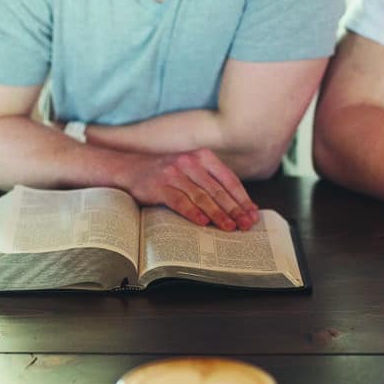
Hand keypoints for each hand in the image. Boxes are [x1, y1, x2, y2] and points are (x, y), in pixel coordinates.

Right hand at [121, 148, 259, 230]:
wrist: (130, 168)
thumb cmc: (166, 173)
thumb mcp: (191, 170)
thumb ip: (213, 183)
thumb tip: (241, 205)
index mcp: (202, 156)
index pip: (228, 179)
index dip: (242, 198)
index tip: (252, 214)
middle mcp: (190, 162)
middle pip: (217, 189)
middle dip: (234, 209)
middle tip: (245, 225)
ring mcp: (174, 173)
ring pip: (201, 196)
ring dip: (217, 214)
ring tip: (229, 227)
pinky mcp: (159, 185)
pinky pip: (180, 201)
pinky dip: (193, 213)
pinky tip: (203, 223)